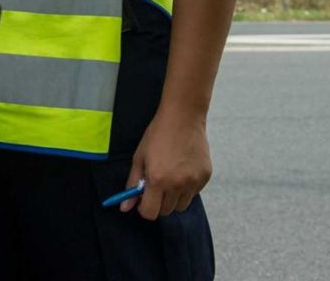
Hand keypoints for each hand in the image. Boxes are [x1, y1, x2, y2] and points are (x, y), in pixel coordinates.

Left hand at [121, 105, 211, 220]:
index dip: (145, 209)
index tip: (144, 200)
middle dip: (159, 202)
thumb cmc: (158, 135)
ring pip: (181, 205)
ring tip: (171, 177)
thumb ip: (132, 184)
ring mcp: (193, 181)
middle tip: (157, 185)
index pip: (150, 213)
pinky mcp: (205, 177)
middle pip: (166, 211)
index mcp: (157, 180)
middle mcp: (177, 184)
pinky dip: (187, 188)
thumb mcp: (139, 158)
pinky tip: (183, 170)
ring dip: (174, 198)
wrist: (183, 117)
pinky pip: (194, 193)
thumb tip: (125, 207)